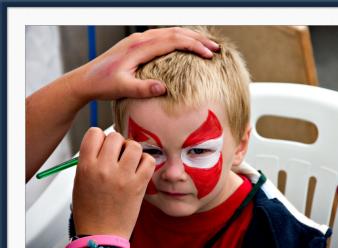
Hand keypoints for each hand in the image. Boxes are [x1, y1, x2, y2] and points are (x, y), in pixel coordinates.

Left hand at [69, 27, 219, 101]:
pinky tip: (183, 45)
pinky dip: (178, 38)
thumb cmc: (102, 84)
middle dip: (198, 39)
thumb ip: (142, 88)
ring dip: (189, 36)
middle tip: (216, 47)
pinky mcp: (136, 44)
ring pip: (169, 32)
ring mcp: (138, 40)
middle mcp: (140, 39)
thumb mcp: (122, 88)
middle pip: (175, 32)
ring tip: (206, 44)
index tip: (209, 54)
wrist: (85, 80)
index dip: (193, 46)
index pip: (173, 41)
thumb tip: (164, 88)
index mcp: (139, 47)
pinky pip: (162, 36)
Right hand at [72, 128, 154, 239]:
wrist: (101, 234)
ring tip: (130, 162)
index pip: (94, 133)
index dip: (101, 137)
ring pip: (134, 145)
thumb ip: (91, 159)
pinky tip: (139, 169)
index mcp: (86, 166)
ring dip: (133, 151)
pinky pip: (149, 160)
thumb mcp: (80, 181)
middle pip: (115, 136)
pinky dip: (146, 162)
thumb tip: (106, 143)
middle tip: (118, 155)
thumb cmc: (90, 210)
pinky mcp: (139, 184)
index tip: (104, 145)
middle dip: (118, 143)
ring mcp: (123, 176)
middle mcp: (104, 169)